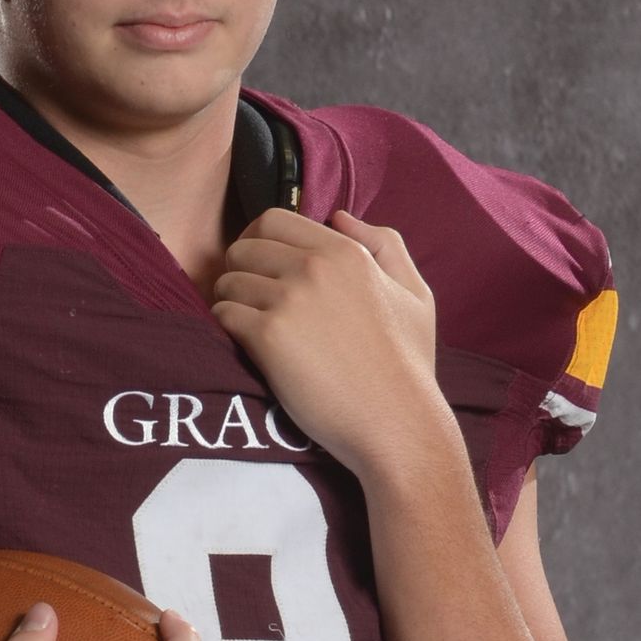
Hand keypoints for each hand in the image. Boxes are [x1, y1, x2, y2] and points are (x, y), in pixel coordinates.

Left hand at [210, 206, 461, 482]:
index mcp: (346, 252)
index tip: (260, 267)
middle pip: (243, 247)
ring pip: (228, 282)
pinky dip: (227, 328)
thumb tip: (341, 217)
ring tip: (248, 326)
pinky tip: (247, 347)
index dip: (258, 241)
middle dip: (239, 270)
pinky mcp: (268, 336)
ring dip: (230, 302)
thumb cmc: (409, 366)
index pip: (275, 220)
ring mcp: (289, 299)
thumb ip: (385, 246)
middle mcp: (314, 266)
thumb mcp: (416, 295)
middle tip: (248, 300)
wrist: (397, 423)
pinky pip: (223, 315)